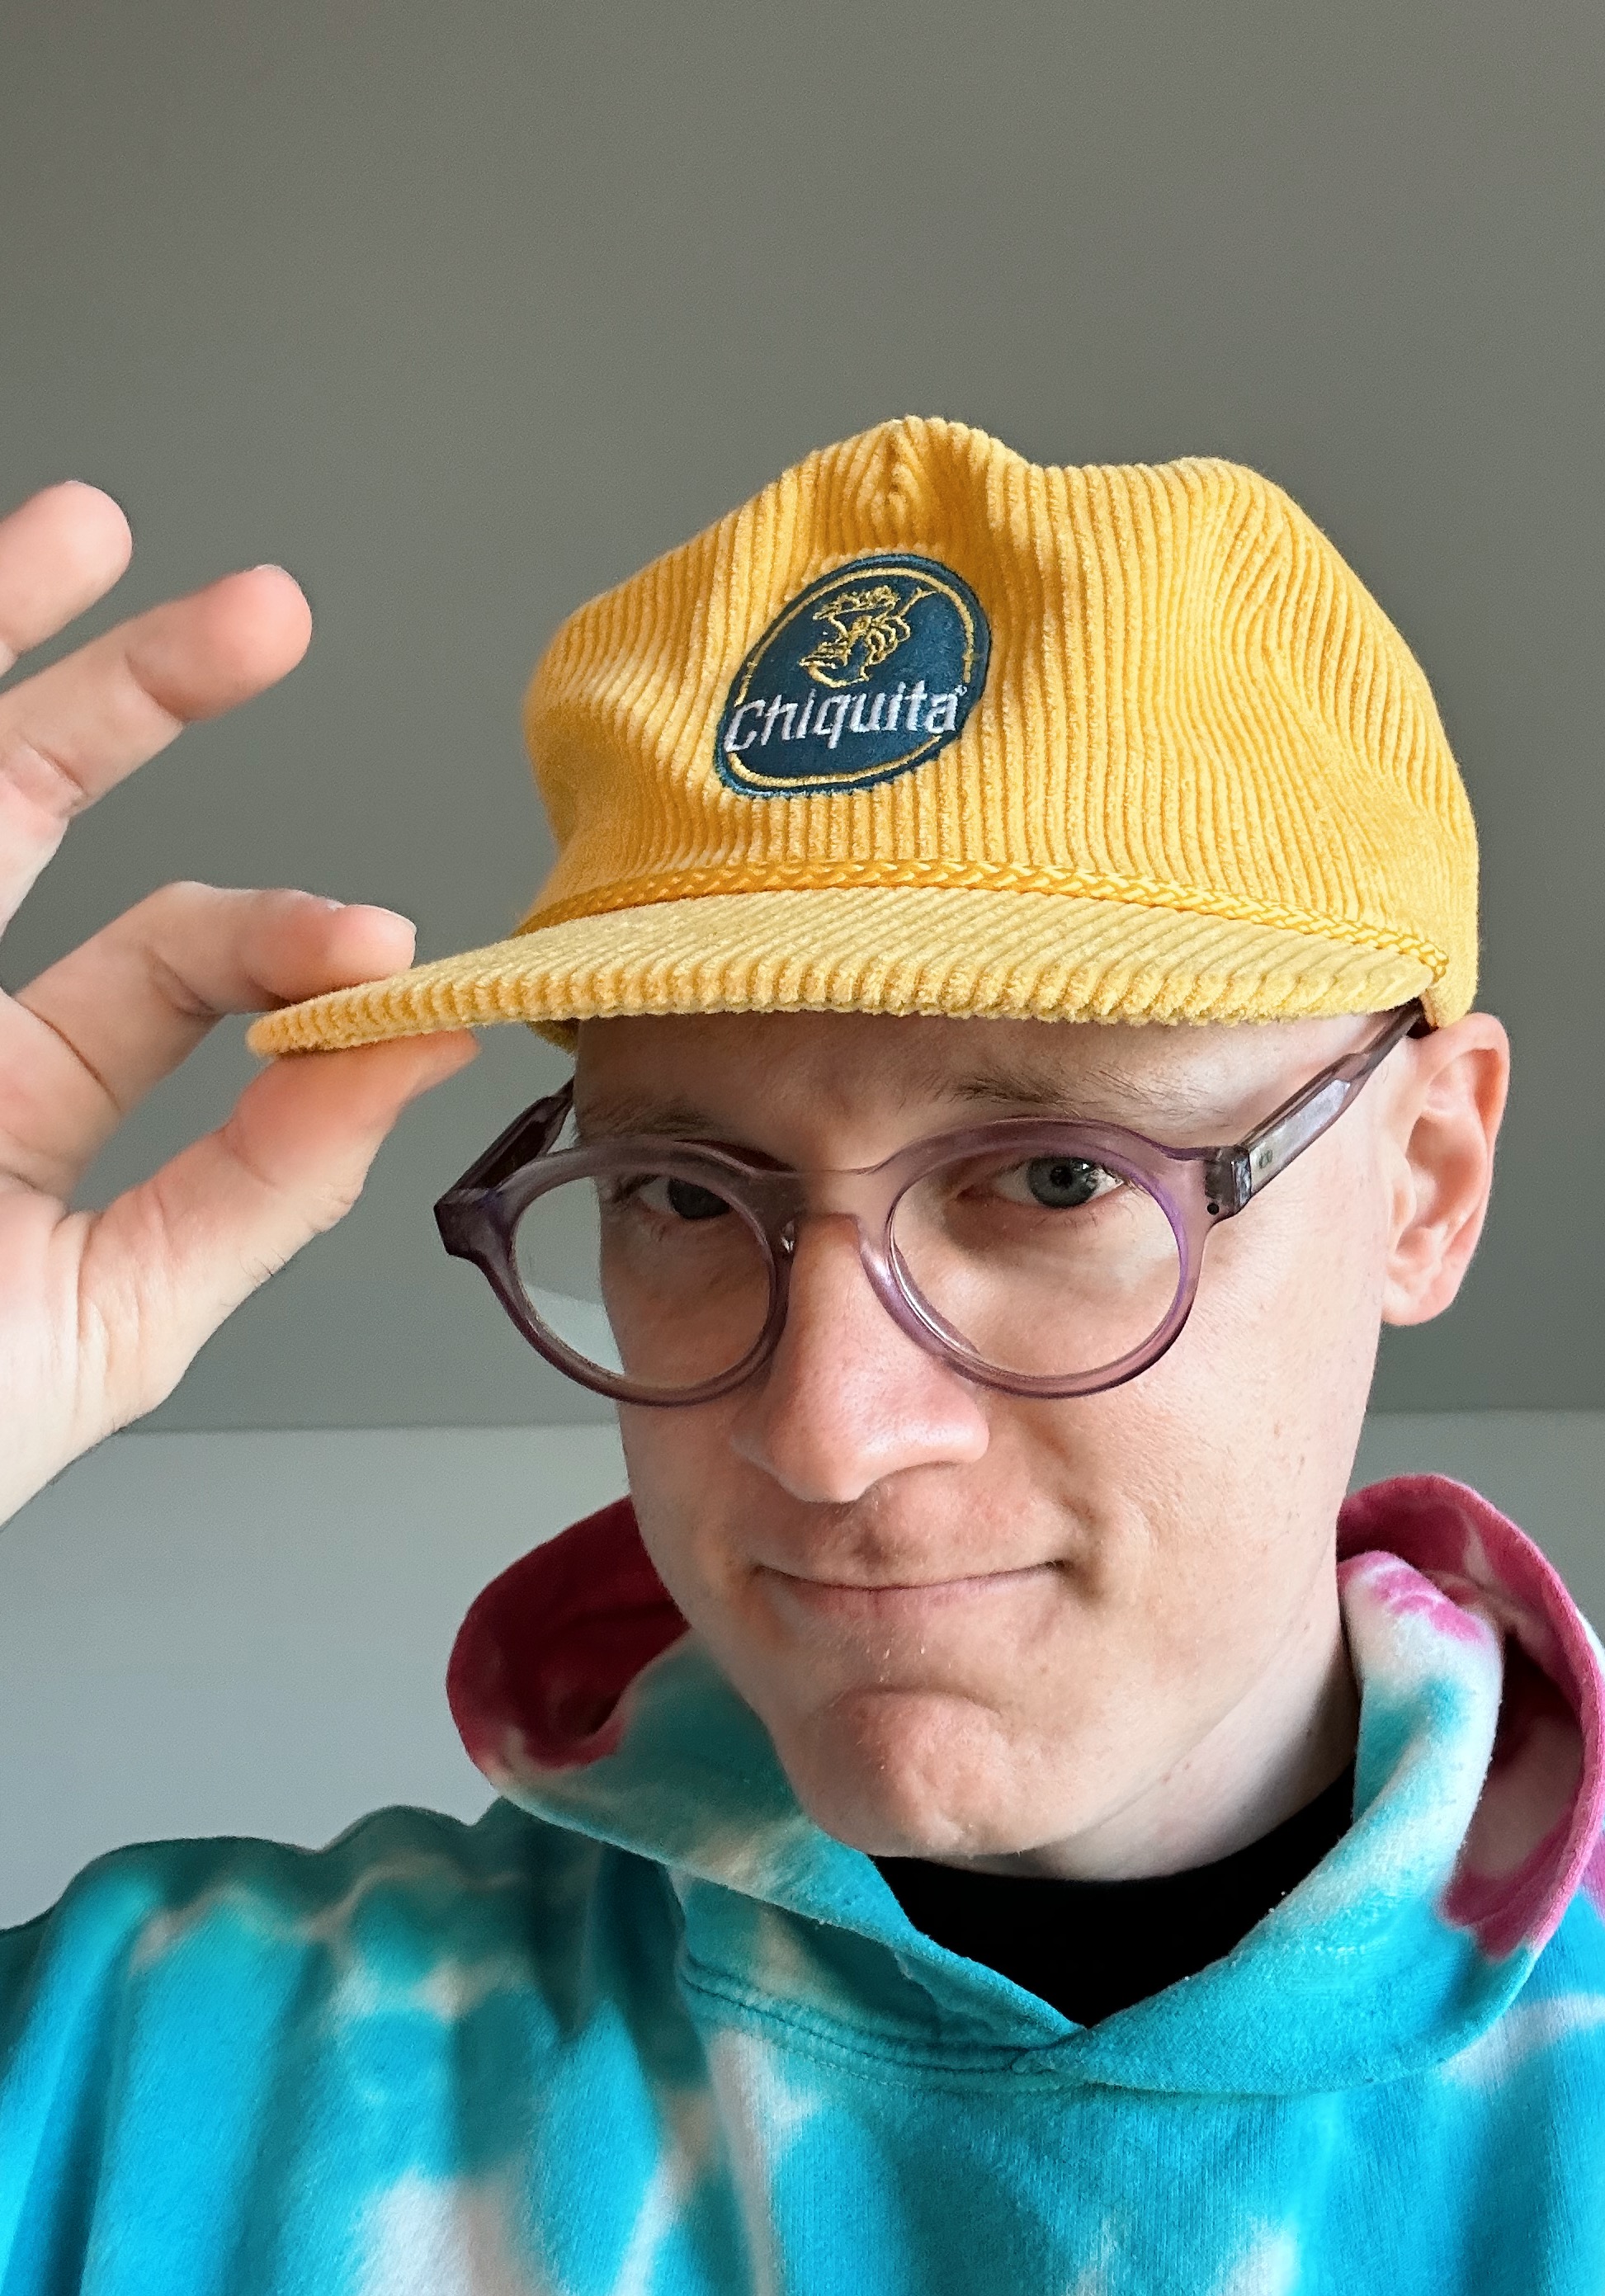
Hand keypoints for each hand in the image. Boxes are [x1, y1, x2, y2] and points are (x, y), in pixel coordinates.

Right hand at [0, 482, 475, 1521]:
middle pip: (13, 805)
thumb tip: (419, 1049)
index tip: (374, 942)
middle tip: (266, 616)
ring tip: (87, 524)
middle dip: (130, 696)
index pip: (156, 960)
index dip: (269, 932)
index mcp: (8, 1099)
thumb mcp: (107, 1318)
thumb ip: (261, 1186)